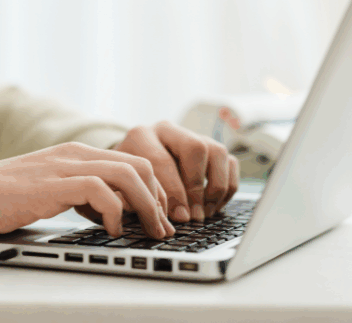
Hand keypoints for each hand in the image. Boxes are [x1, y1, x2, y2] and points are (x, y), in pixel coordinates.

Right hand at [0, 142, 174, 238]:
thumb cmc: (8, 197)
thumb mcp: (55, 189)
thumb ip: (84, 194)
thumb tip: (115, 213)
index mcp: (78, 153)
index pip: (134, 162)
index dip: (155, 190)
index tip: (160, 217)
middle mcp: (76, 154)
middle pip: (140, 165)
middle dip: (158, 198)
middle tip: (161, 227)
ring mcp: (65, 166)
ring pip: (127, 174)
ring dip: (145, 206)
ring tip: (146, 229)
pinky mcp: (53, 184)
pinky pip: (99, 190)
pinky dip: (114, 211)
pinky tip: (112, 228)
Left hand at [112, 121, 239, 222]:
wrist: (129, 166)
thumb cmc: (125, 180)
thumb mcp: (121, 186)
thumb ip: (134, 199)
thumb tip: (159, 220)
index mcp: (141, 136)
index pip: (163, 161)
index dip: (173, 193)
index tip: (179, 218)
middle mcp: (169, 130)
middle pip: (196, 148)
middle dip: (197, 187)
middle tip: (194, 215)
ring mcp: (192, 136)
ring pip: (217, 152)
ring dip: (216, 187)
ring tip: (205, 212)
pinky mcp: (209, 148)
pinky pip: (230, 162)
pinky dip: (227, 186)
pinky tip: (212, 206)